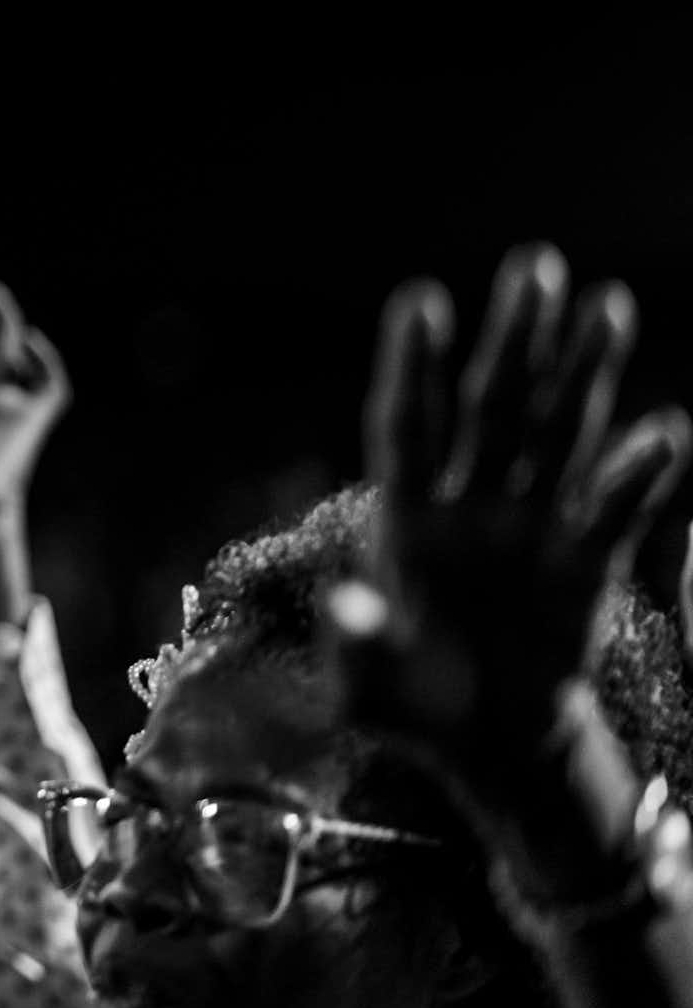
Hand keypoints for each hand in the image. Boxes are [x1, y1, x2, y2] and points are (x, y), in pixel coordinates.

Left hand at [332, 245, 690, 800]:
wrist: (487, 744)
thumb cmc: (413, 708)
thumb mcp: (370, 686)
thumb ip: (358, 642)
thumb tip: (345, 601)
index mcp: (404, 520)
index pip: (408, 427)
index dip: (415, 366)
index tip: (422, 298)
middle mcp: (469, 507)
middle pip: (493, 408)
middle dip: (514, 339)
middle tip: (537, 263)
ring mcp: (528, 527)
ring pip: (556, 434)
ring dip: (582, 372)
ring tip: (606, 303)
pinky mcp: (582, 564)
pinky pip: (609, 513)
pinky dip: (634, 478)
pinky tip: (663, 433)